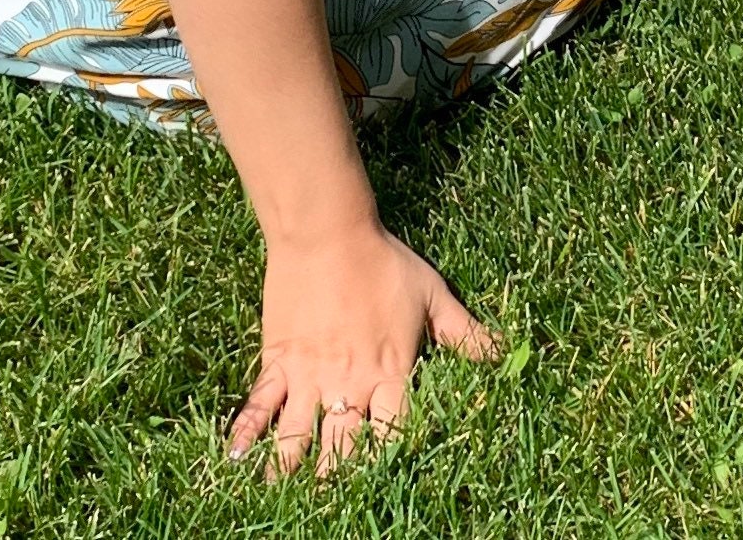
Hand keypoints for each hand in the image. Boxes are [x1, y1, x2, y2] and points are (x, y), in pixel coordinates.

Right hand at [230, 223, 498, 476]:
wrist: (327, 230)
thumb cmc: (383, 261)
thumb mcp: (432, 296)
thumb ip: (466, 333)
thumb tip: (506, 353)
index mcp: (391, 374)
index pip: (394, 436)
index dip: (390, 466)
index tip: (388, 495)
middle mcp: (350, 385)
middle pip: (343, 449)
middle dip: (336, 484)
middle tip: (328, 512)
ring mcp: (311, 376)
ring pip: (299, 437)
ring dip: (290, 471)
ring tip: (279, 499)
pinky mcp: (279, 359)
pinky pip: (261, 403)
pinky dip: (247, 431)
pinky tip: (236, 457)